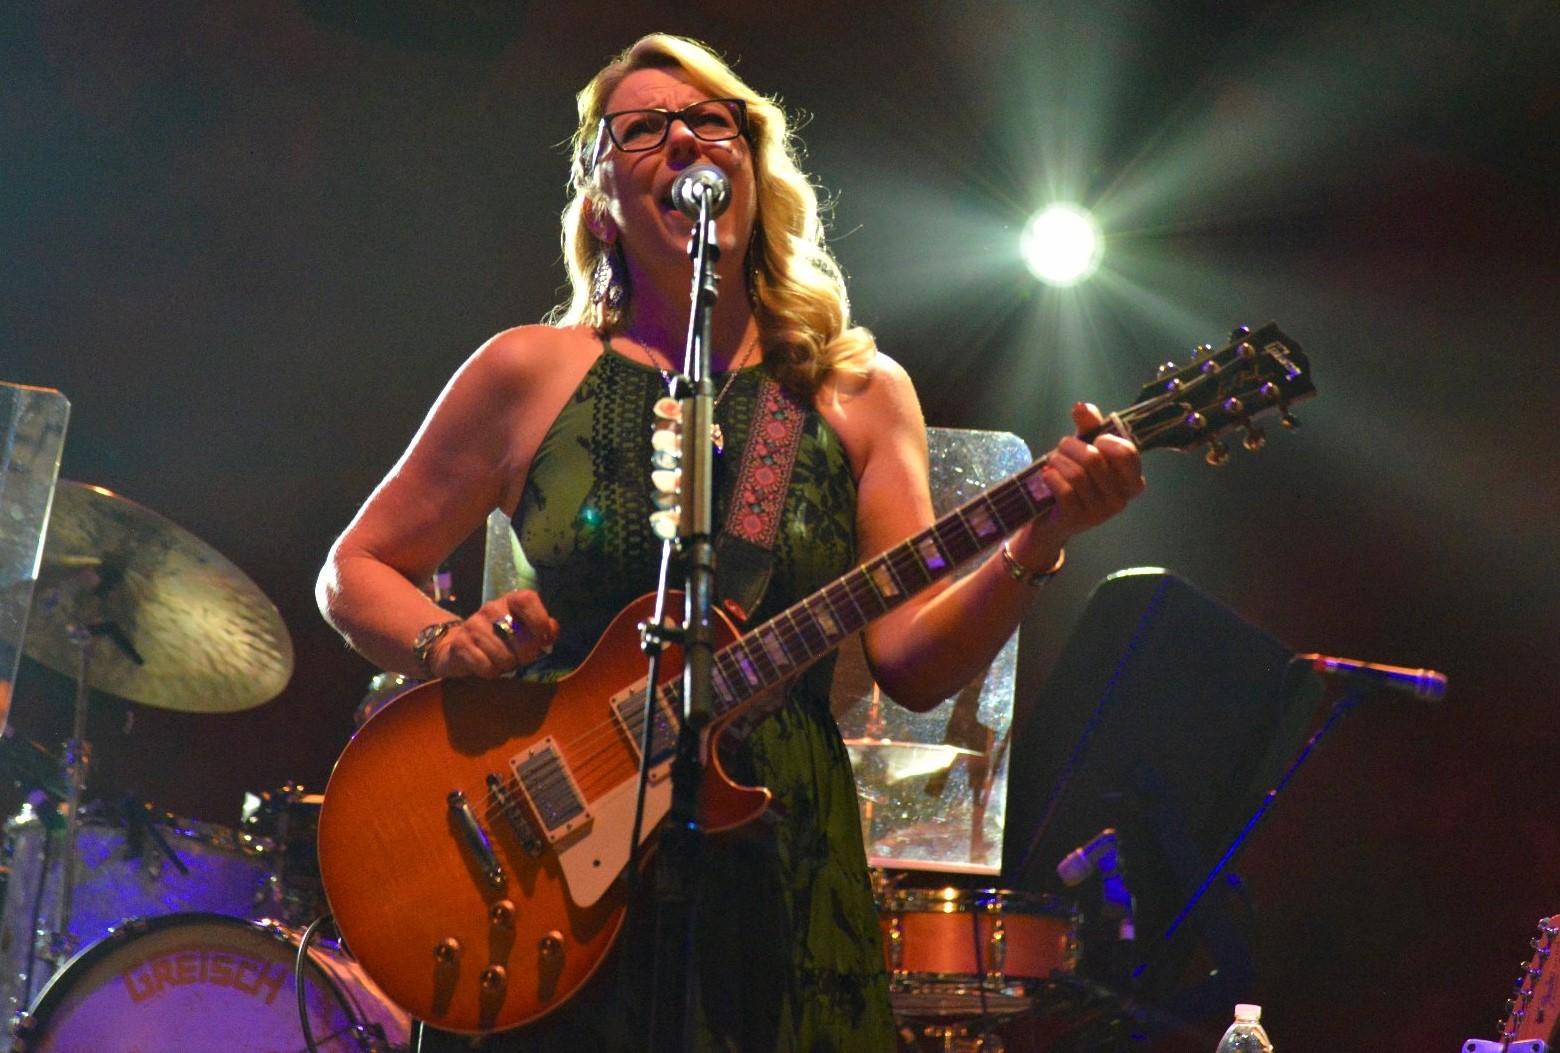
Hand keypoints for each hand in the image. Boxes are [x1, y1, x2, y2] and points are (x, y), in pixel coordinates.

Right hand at [425, 590, 558, 678]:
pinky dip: (492, 672)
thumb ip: (543, 628)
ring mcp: (473, 625)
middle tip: (522, 659)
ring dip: (508, 666)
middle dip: (526, 655)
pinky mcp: (461, 644)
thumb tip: (551, 633)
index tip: (544, 641)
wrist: (461, 647)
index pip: (527, 600)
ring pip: (504, 656)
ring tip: (504, 662)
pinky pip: (486, 666)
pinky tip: (489, 666)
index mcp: (511, 600)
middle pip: (519, 636)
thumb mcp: (524, 629)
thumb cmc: (502, 638)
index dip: (539, 621)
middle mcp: (491, 608)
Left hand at [1014, 401, 1145, 560]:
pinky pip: (1064, 490)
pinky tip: (1047, 475)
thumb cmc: (1075, 478)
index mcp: (1132, 479)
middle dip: (1070, 446)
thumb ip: (1089, 426)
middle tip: (1061, 448)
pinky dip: (1051, 477)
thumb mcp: (1085, 448)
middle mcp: (1122, 498)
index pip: (1127, 452)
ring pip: (1076, 474)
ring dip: (1058, 461)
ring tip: (1052, 462)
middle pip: (1093, 459)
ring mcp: (1102, 512)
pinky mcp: (1080, 519)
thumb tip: (1081, 406)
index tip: (1094, 440)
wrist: (1053, 517)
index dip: (1105, 440)